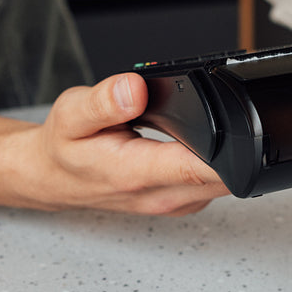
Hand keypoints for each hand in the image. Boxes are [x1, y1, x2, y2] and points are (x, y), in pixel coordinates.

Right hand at [0, 72, 228, 214]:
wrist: (53, 177)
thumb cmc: (64, 148)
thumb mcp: (73, 114)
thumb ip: (105, 101)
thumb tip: (134, 88)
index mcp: (138, 175)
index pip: (201, 168)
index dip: (230, 147)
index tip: (238, 123)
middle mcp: (161, 196)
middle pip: (225, 176)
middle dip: (233, 143)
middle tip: (219, 112)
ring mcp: (174, 203)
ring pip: (225, 182)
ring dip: (226, 154)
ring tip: (202, 125)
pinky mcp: (181, 201)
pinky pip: (214, 183)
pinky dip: (214, 162)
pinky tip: (197, 143)